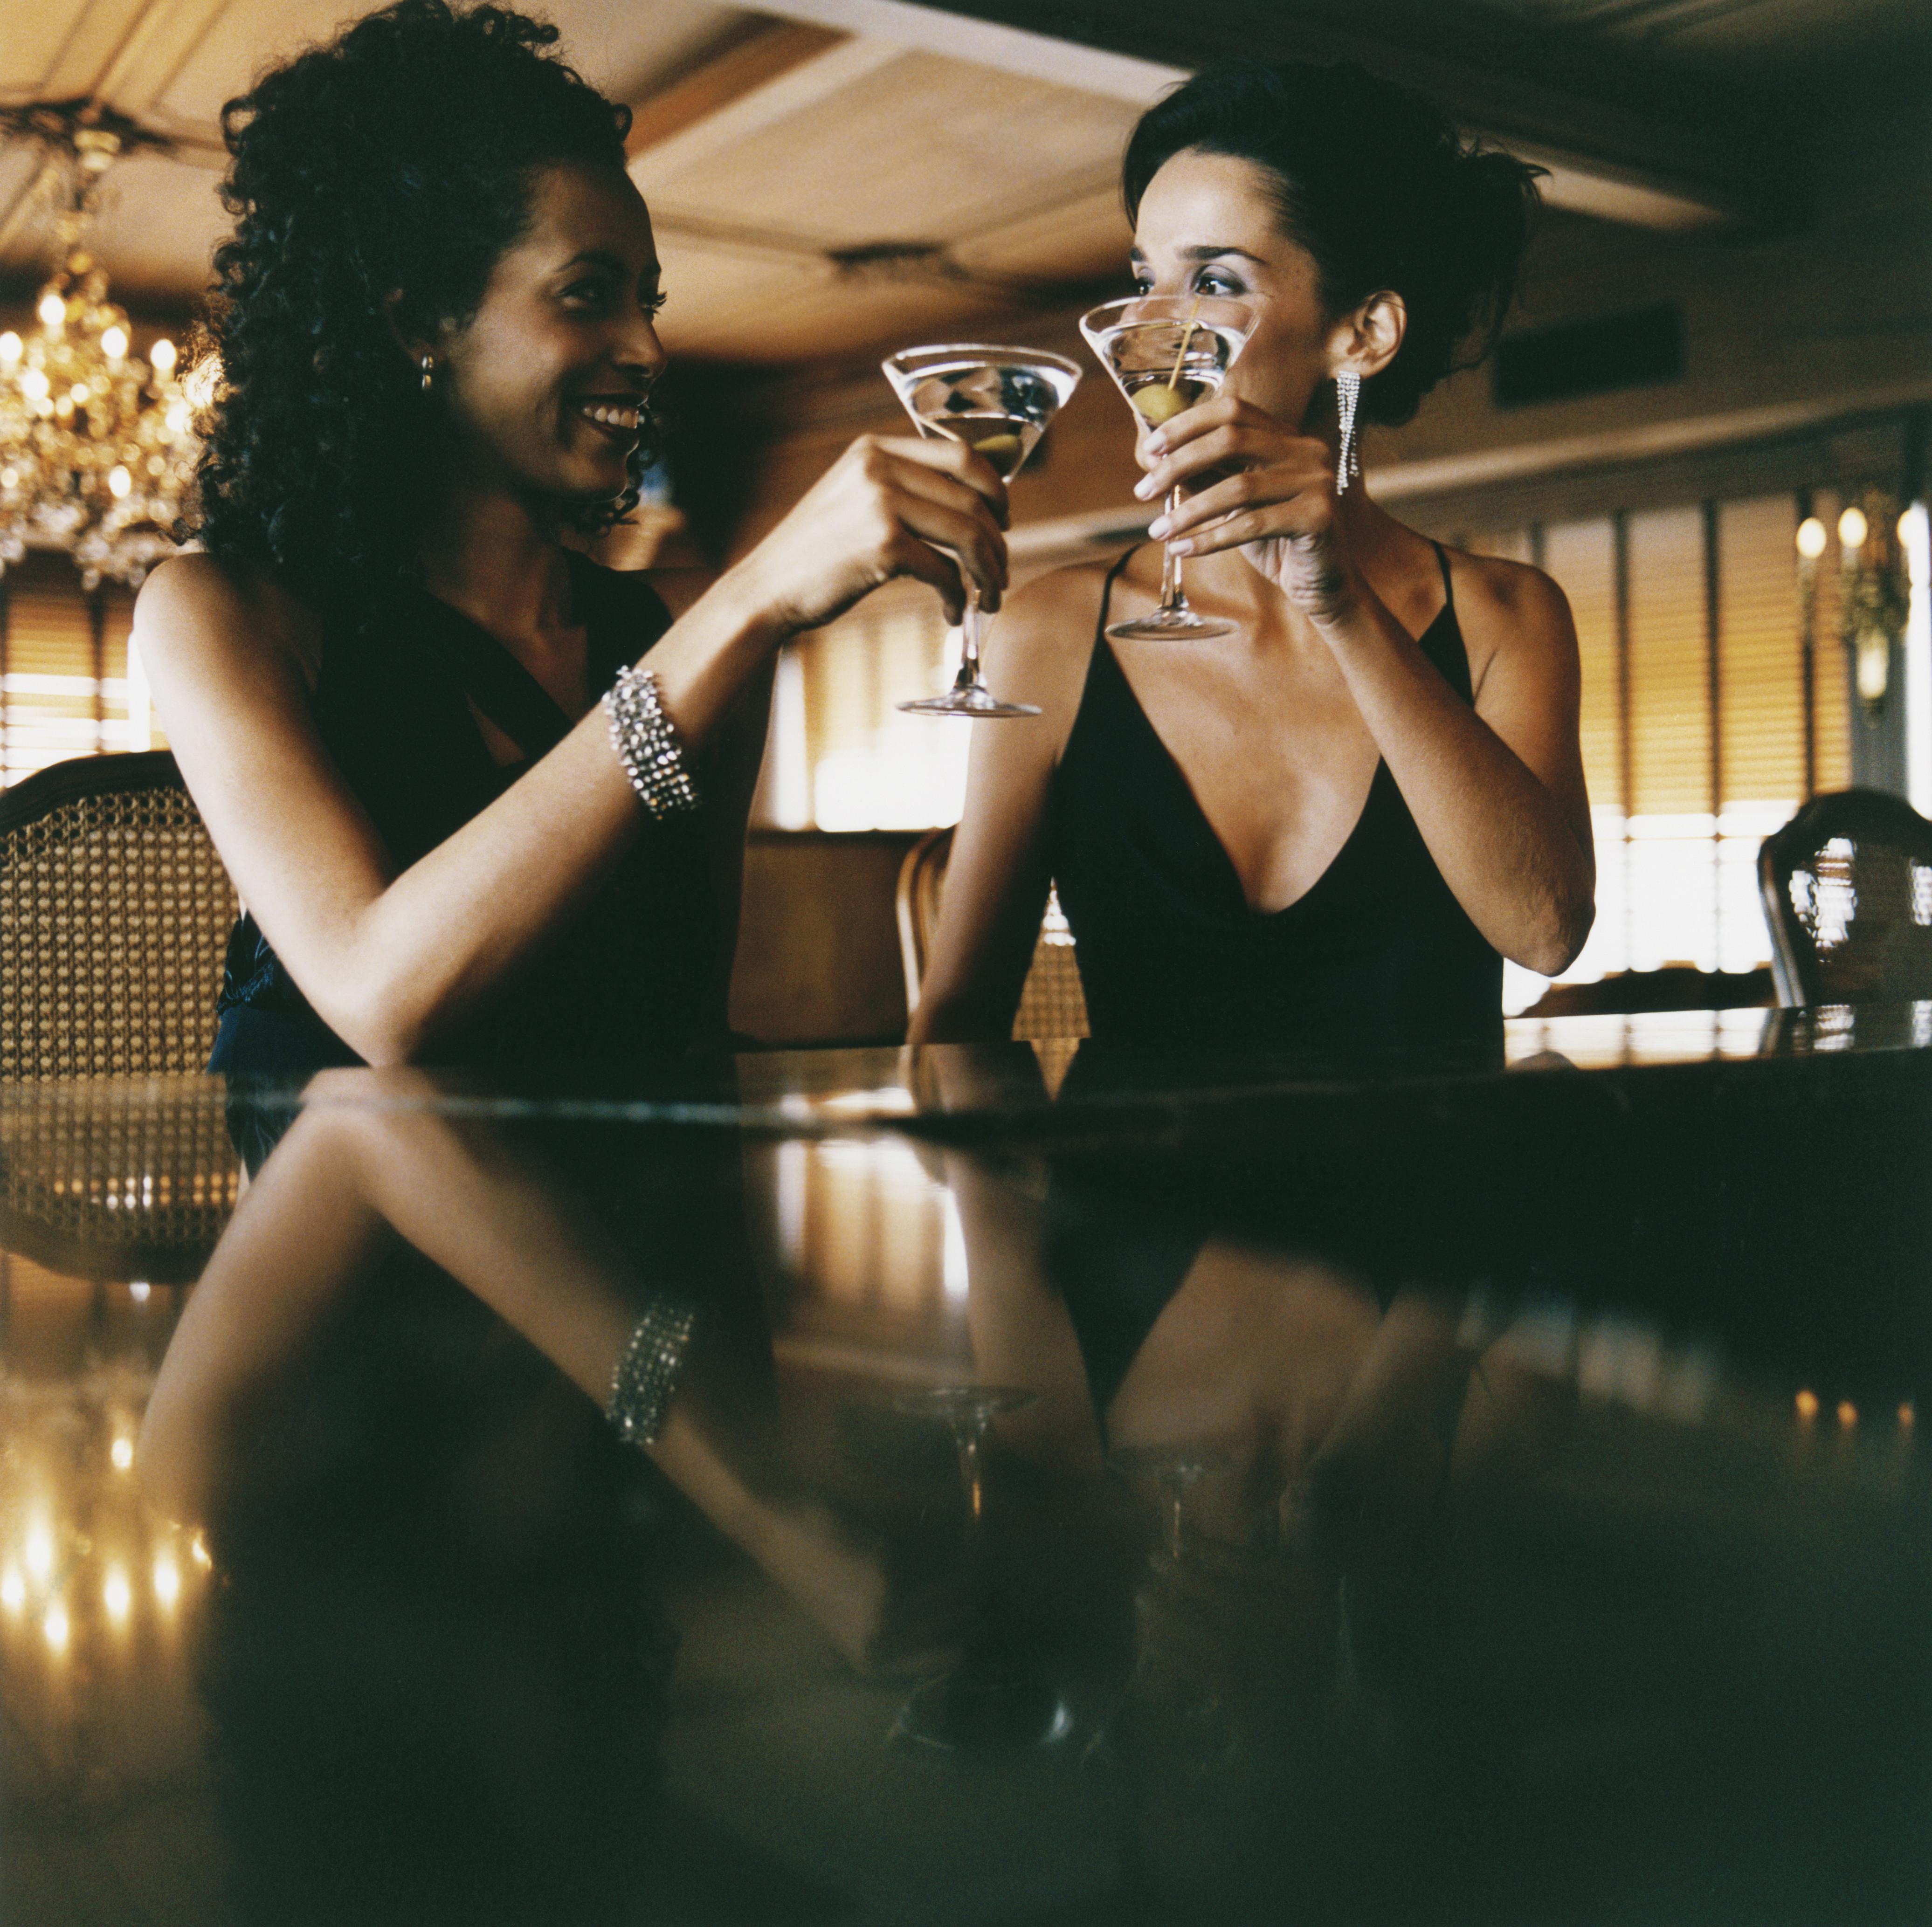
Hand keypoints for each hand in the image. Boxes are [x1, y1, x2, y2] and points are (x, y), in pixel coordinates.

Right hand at [734, 433, 1008, 637]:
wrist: (768, 589)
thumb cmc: (817, 554)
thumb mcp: (854, 499)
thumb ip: (901, 488)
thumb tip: (972, 503)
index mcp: (875, 449)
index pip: (960, 454)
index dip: (994, 488)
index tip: (1003, 520)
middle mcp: (879, 467)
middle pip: (972, 497)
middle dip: (996, 541)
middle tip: (1000, 572)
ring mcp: (880, 503)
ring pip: (967, 533)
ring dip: (988, 570)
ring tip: (989, 598)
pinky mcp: (882, 545)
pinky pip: (944, 570)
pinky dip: (957, 596)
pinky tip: (952, 612)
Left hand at [1132, 395, 1360, 622]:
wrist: (1321, 585)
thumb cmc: (1274, 541)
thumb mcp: (1234, 505)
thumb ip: (1206, 477)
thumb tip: (1155, 457)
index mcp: (1286, 437)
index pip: (1233, 410)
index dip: (1187, 424)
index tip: (1150, 449)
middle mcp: (1306, 450)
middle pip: (1231, 439)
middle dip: (1178, 463)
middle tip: (1143, 491)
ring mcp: (1317, 480)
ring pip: (1238, 487)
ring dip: (1189, 511)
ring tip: (1157, 530)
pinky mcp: (1318, 516)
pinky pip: (1252, 525)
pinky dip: (1210, 539)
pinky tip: (1181, 550)